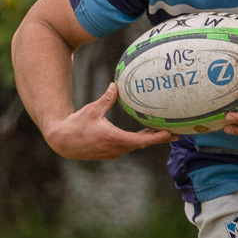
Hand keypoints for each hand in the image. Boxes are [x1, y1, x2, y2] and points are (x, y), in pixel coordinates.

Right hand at [42, 83, 173, 159]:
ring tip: (163, 132)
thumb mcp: (91, 110)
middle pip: (142, 144)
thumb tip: (115, 85)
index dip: (157, 138)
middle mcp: (116, 148)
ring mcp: (113, 152)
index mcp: (114, 138)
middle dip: (159, 139)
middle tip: (175, 133)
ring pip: (134, 145)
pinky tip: (144, 134)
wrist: (62, 142)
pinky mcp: (109, 152)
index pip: (141, 140)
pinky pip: (127, 146)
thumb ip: (106, 99)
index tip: (170, 133)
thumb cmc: (76, 125)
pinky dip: (137, 140)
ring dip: (148, 139)